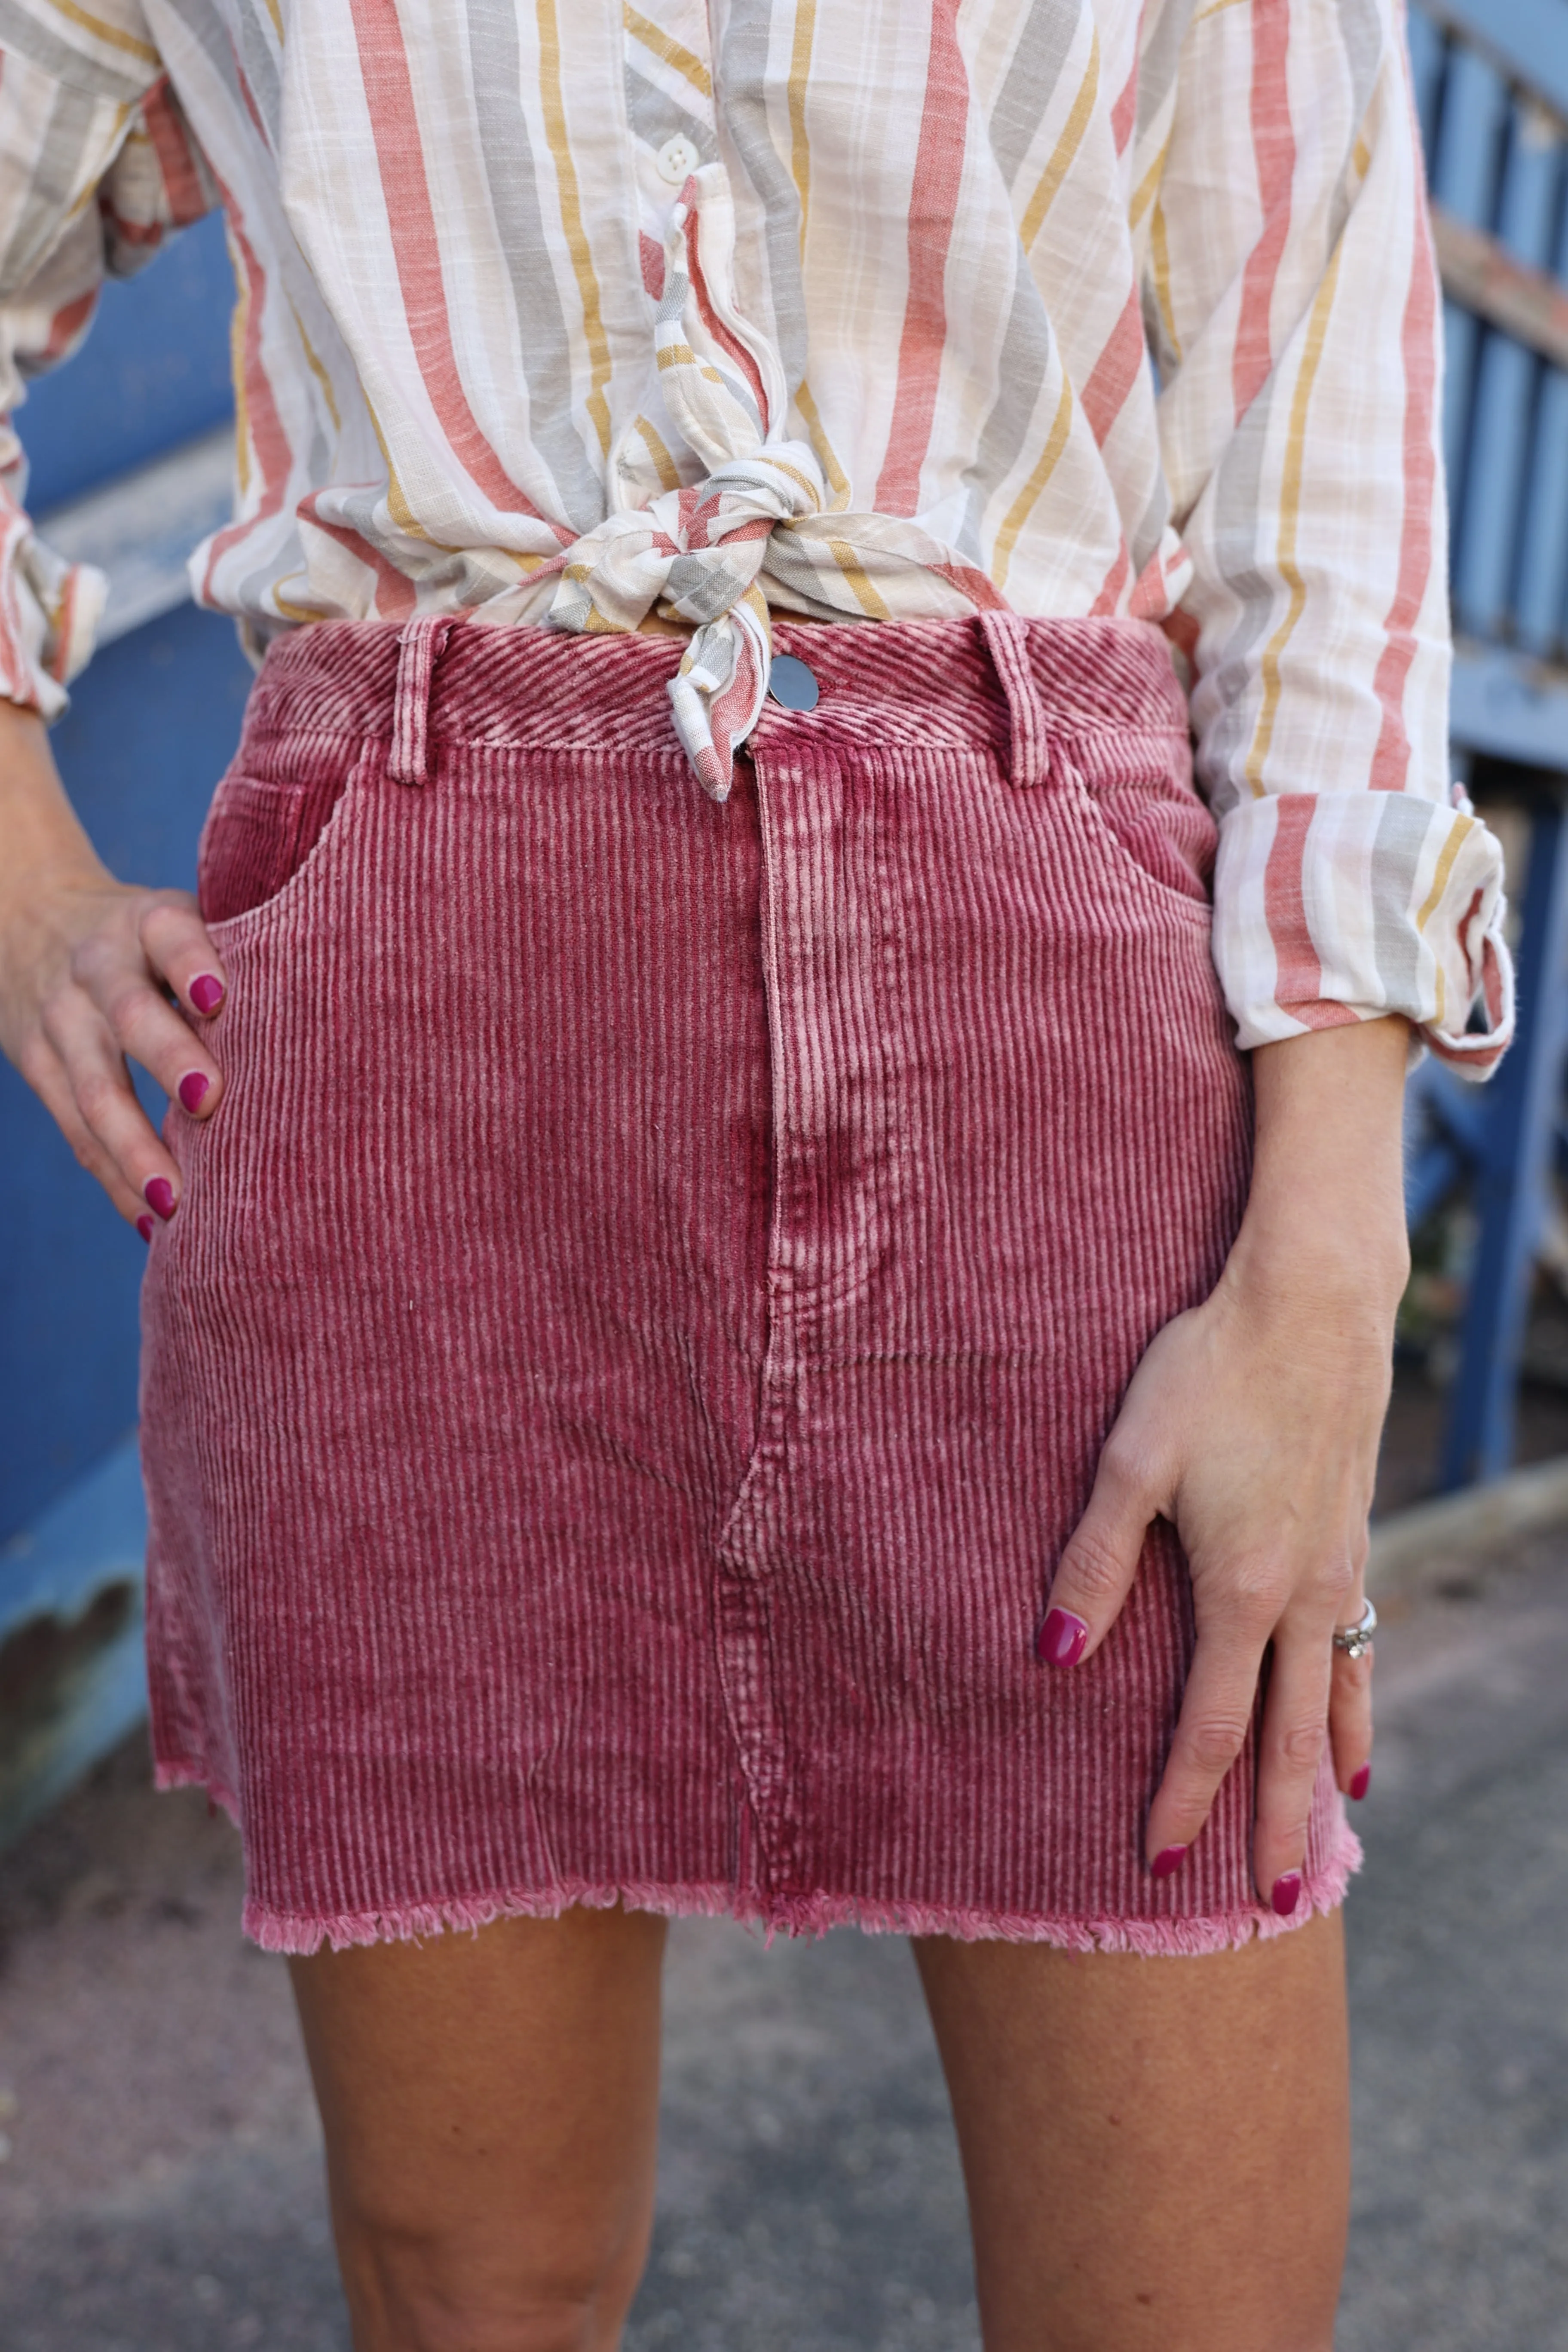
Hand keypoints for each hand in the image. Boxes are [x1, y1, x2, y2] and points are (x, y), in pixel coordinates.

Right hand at [0, 700, 228, 1231]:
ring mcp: (61, 1019)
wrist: (28, 917)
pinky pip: (74, 1131)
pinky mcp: (35, 1064)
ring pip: (93, 1088)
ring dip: (133, 1148)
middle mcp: (99, 966)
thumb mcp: (182, 917)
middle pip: (129, 1013)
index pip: (167, 933)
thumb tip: (356, 1000)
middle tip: (208, 1101)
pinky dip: (113, 1179)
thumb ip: (244, 949)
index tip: (218, 999)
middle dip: (167, 1057)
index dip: (190, 962)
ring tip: (174, 1203)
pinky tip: (151, 1222)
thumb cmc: (154, 938)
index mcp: (146, 921)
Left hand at [1040, 1019, 1408, 1910]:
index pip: (1210, 1726)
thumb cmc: (1209, 1370)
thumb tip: (1055, 1656)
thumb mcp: (1130, 1459)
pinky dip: (1356, 1702)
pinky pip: (1358, 1647)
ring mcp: (1340, 1568)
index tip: (1159, 1860)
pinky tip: (1353, 1726)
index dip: (1184, 1797)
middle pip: (1289, 1740)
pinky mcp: (1355, 1535)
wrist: (1313, 1304)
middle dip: (1275, 1827)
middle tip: (1274, 1905)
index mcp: (1240, 1589)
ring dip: (1324, 1774)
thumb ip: (1092, 1562)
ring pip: (1336, 1699)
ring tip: (1323, 1836)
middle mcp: (1302, 1595)